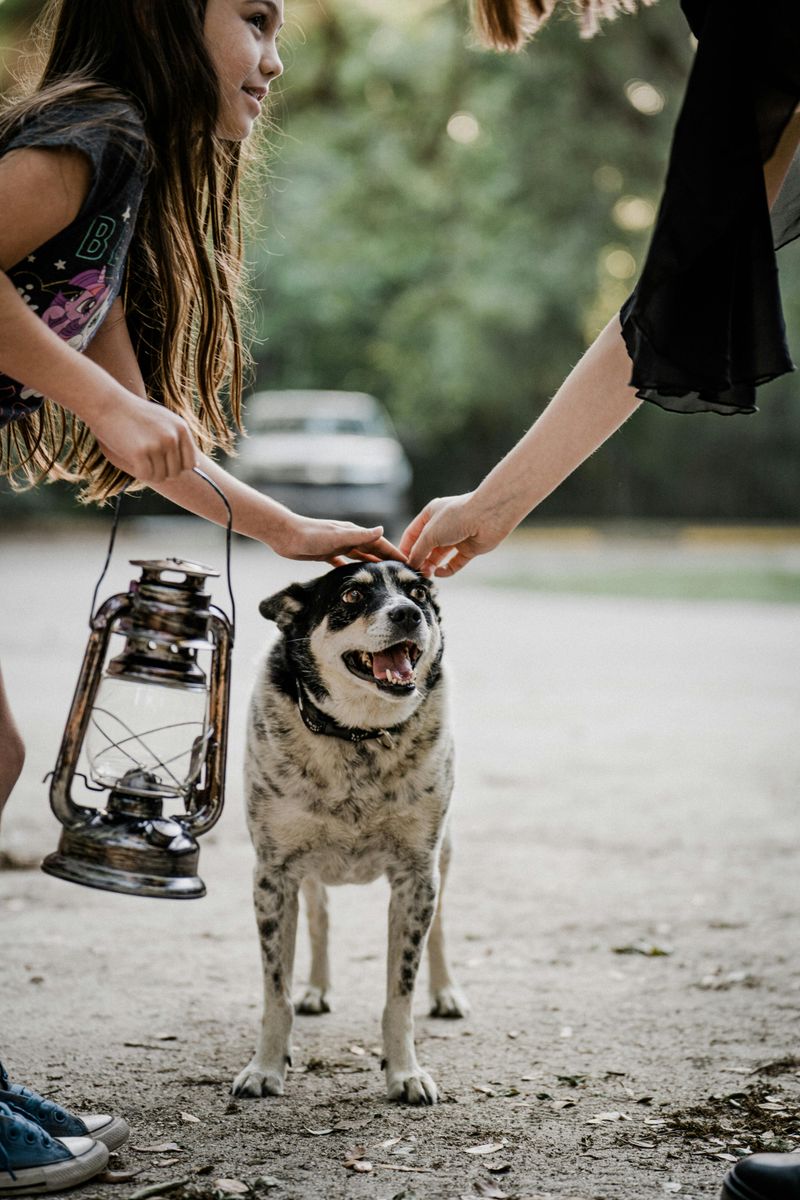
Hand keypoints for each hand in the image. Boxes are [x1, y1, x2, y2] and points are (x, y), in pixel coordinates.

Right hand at [89, 389, 198, 482]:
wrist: (108, 404)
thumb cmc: (135, 414)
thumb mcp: (164, 421)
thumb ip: (180, 440)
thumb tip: (195, 465)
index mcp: (181, 429)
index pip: (190, 463)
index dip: (175, 466)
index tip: (161, 459)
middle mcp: (172, 437)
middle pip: (175, 473)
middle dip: (160, 470)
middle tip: (145, 458)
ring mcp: (157, 444)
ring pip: (160, 476)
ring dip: (148, 472)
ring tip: (137, 456)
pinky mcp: (140, 452)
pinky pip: (146, 475)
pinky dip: (138, 472)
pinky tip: (131, 459)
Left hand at [269, 513, 405, 566]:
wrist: (285, 535)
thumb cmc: (310, 535)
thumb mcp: (337, 536)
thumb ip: (360, 535)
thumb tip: (382, 530)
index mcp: (353, 533)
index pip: (380, 543)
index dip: (394, 552)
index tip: (408, 562)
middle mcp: (348, 538)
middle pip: (372, 550)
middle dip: (387, 560)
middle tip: (400, 573)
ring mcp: (338, 546)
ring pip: (360, 556)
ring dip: (372, 564)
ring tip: (383, 577)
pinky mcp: (327, 554)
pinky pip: (344, 562)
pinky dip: (352, 568)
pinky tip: (356, 577)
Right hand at [400, 491, 511, 576]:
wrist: (488, 516)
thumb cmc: (456, 517)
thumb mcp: (430, 533)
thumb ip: (418, 550)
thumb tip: (412, 564)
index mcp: (430, 514)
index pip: (412, 533)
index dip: (405, 548)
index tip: (400, 563)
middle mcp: (443, 525)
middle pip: (425, 546)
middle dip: (419, 559)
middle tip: (414, 572)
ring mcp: (456, 537)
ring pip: (439, 555)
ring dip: (431, 565)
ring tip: (425, 575)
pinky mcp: (469, 548)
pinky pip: (454, 563)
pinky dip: (447, 569)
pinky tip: (440, 573)